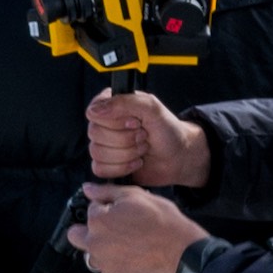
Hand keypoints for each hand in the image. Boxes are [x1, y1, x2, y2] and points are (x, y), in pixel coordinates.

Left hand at [71, 184, 207, 272]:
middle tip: (111, 228)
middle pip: (77, 235)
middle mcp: (95, 242)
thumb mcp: (136, 196)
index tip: (118, 211)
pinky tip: (132, 255)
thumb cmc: (164, 223)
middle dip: (89, 230)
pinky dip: (115, 262)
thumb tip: (88, 189)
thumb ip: (106, 192)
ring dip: (102, 247)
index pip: (90, 209)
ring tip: (126, 243)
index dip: (105, 208)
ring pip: (91, 253)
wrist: (182, 251)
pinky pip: (106, 268)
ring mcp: (103, 262)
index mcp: (98, 220)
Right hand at [85, 88, 211, 187]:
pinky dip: (122, 168)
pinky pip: (99, 169)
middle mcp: (104, 124)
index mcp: (110, 104)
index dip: (114, 121)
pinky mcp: (107, 165)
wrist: (179, 156)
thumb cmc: (167, 129)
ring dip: (126, 153)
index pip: (93, 112)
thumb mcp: (151, 107)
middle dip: (125, 139)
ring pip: (97, 153)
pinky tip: (137, 162)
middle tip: (144, 135)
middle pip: (94, 134)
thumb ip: (124, 102)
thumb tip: (95, 111)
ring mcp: (104, 145)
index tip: (135, 122)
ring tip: (143, 148)